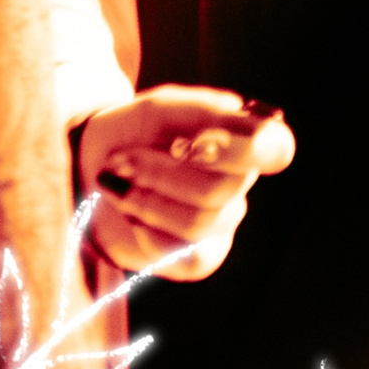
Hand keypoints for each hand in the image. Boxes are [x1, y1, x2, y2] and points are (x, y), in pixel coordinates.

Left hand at [75, 87, 293, 277]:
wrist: (91, 170)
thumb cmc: (134, 132)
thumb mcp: (159, 109)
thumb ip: (200, 110)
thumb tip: (237, 114)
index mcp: (241, 139)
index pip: (277, 148)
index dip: (248, 149)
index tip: (200, 140)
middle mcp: (239, 183)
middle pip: (222, 189)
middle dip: (161, 174)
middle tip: (121, 159)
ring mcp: (223, 223)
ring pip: (197, 223)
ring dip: (144, 201)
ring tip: (116, 183)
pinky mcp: (199, 259)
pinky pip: (179, 252)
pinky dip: (142, 228)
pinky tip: (129, 210)